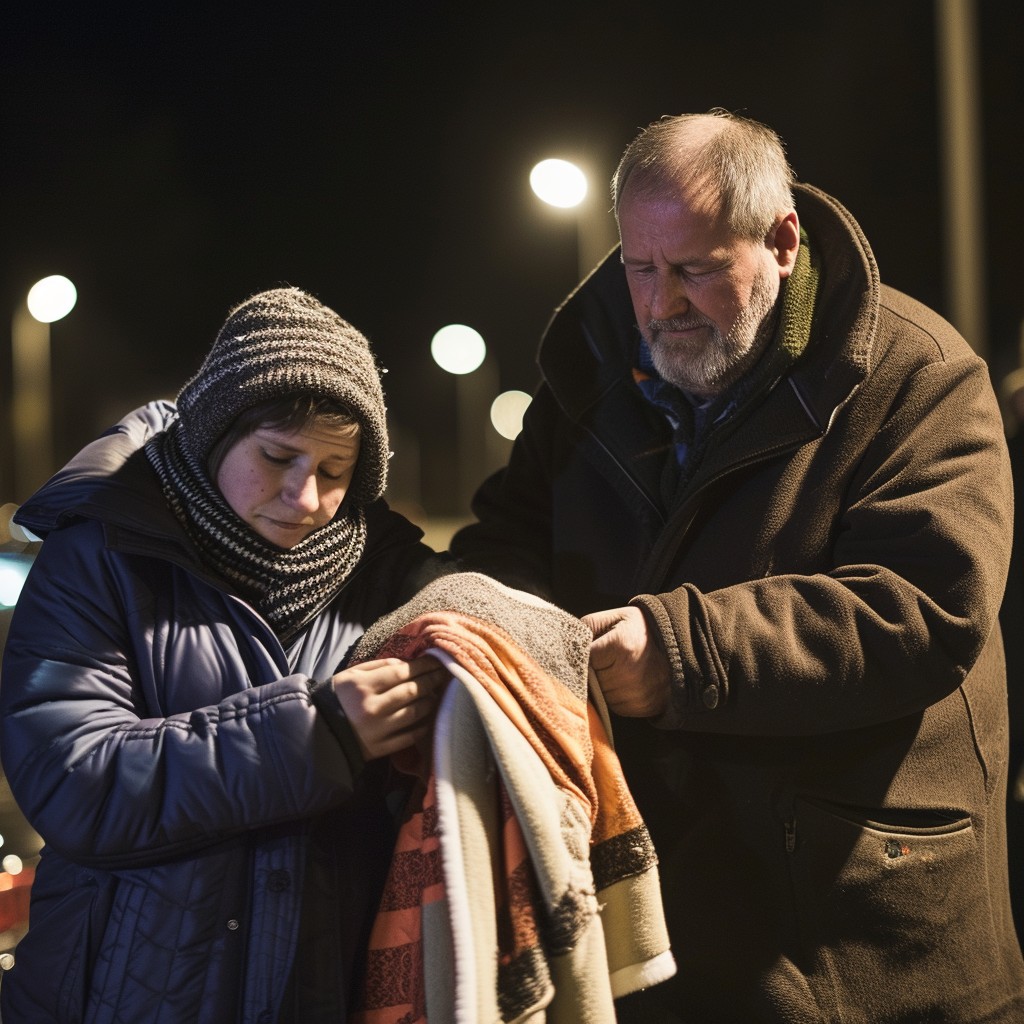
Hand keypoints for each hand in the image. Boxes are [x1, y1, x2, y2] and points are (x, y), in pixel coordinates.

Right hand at [331, 655, 447, 760]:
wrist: (317, 733)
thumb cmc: (337, 698)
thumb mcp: (351, 675)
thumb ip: (378, 666)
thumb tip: (406, 664)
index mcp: (363, 686)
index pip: (402, 672)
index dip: (423, 665)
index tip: (437, 660)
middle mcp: (372, 707)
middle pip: (412, 691)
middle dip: (432, 681)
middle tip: (445, 674)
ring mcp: (378, 730)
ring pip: (414, 713)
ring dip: (430, 702)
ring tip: (437, 694)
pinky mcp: (380, 749)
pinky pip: (409, 737)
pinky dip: (422, 726)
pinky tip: (428, 717)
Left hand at [582, 606, 670, 717]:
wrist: (676, 644)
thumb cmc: (636, 629)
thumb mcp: (610, 620)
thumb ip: (583, 631)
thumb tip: (560, 649)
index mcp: (619, 647)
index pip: (582, 661)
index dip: (581, 657)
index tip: (585, 654)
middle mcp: (628, 675)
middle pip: (589, 683)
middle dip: (591, 673)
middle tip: (604, 660)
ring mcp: (637, 694)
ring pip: (600, 698)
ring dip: (601, 688)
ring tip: (615, 670)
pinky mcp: (642, 708)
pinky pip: (615, 708)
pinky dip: (614, 697)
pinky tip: (624, 682)